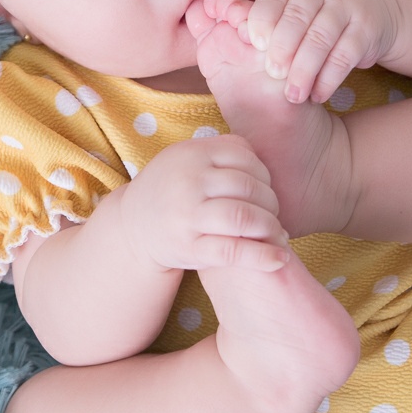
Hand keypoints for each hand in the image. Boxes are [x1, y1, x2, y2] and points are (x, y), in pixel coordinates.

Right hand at [120, 134, 290, 272]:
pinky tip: (279, 258)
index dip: (264, 175)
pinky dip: (262, 256)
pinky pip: (232, 251)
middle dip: (271, 203)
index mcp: (192, 154)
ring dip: (270, 227)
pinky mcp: (188, 248)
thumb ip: (223, 153)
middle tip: (274, 214)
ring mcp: (186, 216)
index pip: (245, 157)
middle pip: (249, 188)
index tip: (266, 190)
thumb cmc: (173, 190)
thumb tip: (266, 166)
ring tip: (278, 234)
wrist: (132, 227)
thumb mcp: (188, 159)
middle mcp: (188, 181)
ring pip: (244, 217)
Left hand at [200, 0, 399, 103]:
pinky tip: (317, 95)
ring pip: (322, 37)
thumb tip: (202, 12)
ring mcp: (348, 5)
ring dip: (305, 69)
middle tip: (271, 74)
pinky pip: (346, 54)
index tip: (251, 43)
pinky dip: (330, 78)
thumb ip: (257, 14)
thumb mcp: (291, 5)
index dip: (262, 19)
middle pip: (299, 16)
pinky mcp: (367, 27)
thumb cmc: (316, 14)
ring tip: (293, 94)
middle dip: (283, 48)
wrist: (374, 9)